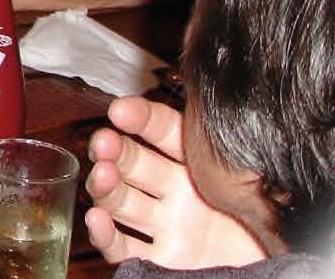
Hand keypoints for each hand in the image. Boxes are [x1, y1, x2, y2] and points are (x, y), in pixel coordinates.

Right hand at [85, 97, 264, 268]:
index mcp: (202, 167)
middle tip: (105, 143)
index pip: (165, 132)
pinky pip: (125, 247)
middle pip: (134, 163)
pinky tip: (97, 219)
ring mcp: (167, 226)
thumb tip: (210, 111)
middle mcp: (178, 193)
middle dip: (114, 149)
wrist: (277, 274)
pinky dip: (105, 234)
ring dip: (106, 185)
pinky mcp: (161, 261)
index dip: (141, 118)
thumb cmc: (274, 228)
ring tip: (104, 175)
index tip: (122, 110)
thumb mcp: (255, 180)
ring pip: (122, 201)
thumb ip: (227, 151)